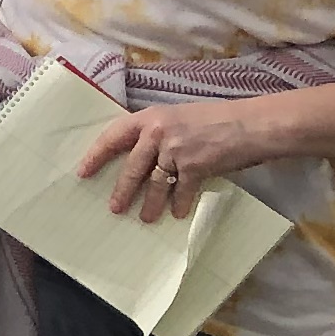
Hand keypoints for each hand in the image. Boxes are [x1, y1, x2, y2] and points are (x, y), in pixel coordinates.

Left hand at [80, 103, 264, 221]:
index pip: (113, 136)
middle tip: (114, 208)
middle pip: (131, 167)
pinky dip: (179, 204)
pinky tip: (177, 214)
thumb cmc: (216, 118)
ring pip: (155, 183)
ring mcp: (176, 150)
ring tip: (144, 218)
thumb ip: (157, 132)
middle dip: (122, 190)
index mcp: (150, 117)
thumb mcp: (178, 117)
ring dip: (150, 204)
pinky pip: (181, 191)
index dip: (96, 155)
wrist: (251, 123)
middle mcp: (158, 133)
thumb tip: (140, 155)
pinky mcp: (196, 167)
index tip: (83, 171)